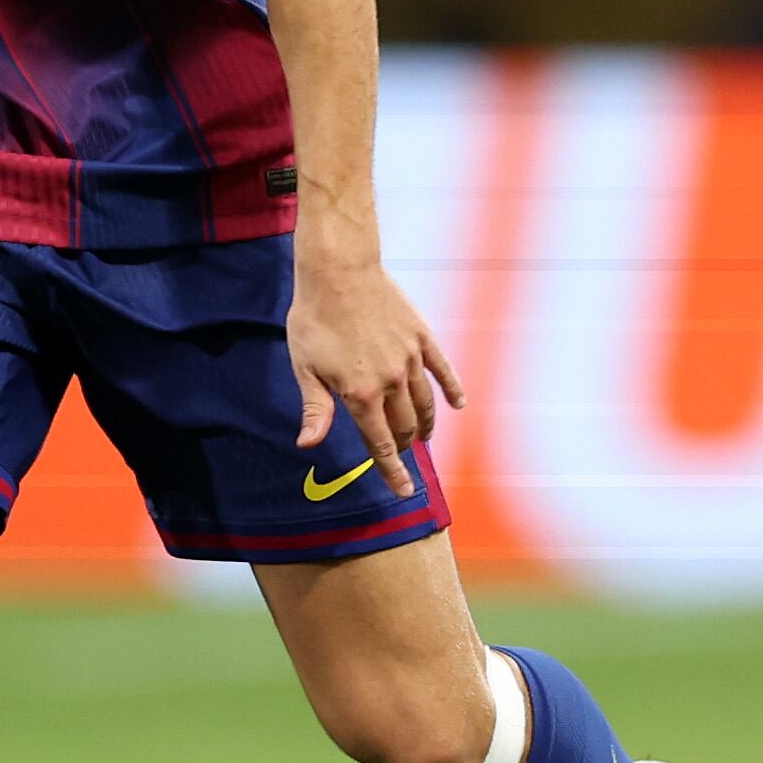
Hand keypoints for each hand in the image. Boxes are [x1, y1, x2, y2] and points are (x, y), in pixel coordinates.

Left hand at [288, 254, 466, 495]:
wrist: (339, 271)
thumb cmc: (314, 318)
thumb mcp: (305, 367)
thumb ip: (315, 409)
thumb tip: (309, 444)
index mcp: (361, 394)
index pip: (380, 445)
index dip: (392, 472)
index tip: (404, 492)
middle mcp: (391, 382)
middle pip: (404, 426)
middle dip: (403, 445)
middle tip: (400, 452)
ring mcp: (411, 359)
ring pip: (425, 403)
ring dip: (426, 424)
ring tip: (423, 436)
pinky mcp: (422, 337)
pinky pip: (443, 370)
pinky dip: (452, 389)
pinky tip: (458, 404)